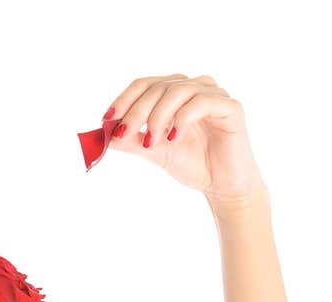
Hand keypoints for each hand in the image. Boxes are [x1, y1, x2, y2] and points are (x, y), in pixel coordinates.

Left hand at [104, 74, 268, 207]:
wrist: (221, 185)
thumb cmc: (191, 163)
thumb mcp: (153, 151)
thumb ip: (130, 141)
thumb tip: (102, 134)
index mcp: (174, 94)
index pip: (144, 85)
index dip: (123, 99)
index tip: (107, 119)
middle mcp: (194, 88)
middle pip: (157, 86)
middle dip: (136, 111)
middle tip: (125, 134)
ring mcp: (213, 95)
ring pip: (177, 90)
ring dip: (157, 116)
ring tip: (152, 142)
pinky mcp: (231, 107)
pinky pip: (201, 102)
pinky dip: (182, 119)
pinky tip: (174, 139)